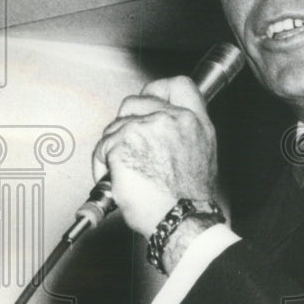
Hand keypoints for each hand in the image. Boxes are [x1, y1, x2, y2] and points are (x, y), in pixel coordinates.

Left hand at [92, 76, 217, 238]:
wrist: (179, 218)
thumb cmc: (188, 199)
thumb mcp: (201, 156)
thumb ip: (184, 133)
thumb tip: (165, 128)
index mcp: (195, 122)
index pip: (179, 85)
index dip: (159, 89)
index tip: (151, 98)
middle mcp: (171, 119)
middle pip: (136, 101)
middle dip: (126, 121)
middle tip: (128, 144)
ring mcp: (145, 128)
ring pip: (115, 126)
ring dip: (113, 147)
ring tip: (124, 171)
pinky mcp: (123, 142)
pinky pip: (102, 147)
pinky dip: (102, 163)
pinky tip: (117, 178)